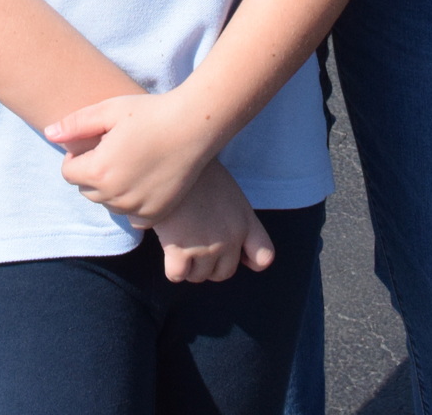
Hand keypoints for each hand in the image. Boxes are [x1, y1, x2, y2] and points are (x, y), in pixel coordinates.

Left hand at [45, 92, 207, 223]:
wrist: (193, 126)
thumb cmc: (149, 112)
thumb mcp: (109, 110)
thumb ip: (75, 124)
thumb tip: (49, 134)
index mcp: (99, 170)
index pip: (68, 172)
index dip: (79, 155)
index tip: (98, 140)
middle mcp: (115, 196)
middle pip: (86, 190)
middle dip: (94, 172)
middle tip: (116, 148)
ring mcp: (136, 208)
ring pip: (108, 203)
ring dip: (112, 187)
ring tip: (132, 160)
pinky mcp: (155, 215)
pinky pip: (131, 215)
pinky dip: (133, 201)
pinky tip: (145, 176)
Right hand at [154, 161, 274, 283]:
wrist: (172, 155)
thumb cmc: (197, 170)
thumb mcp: (227, 189)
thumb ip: (232, 216)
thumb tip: (224, 240)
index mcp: (245, 220)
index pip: (263, 257)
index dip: (249, 260)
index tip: (235, 253)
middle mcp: (230, 237)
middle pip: (224, 273)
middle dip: (210, 266)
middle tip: (196, 244)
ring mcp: (205, 246)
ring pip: (199, 276)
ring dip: (189, 266)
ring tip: (180, 241)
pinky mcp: (179, 249)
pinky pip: (177, 275)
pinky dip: (172, 268)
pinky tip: (168, 248)